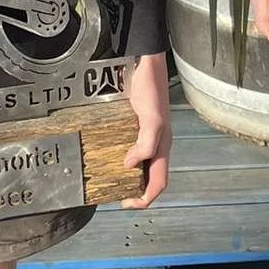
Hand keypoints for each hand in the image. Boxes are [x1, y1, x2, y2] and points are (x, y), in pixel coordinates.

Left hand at [121, 50, 172, 208]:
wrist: (145, 65)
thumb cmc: (151, 90)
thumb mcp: (152, 118)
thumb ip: (146, 144)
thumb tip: (130, 165)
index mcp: (163, 147)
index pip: (159, 183)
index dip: (145, 198)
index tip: (126, 203)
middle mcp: (156, 145)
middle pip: (149, 177)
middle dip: (134, 190)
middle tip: (113, 194)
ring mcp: (145, 136)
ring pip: (139, 165)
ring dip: (126, 176)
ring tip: (107, 179)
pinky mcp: (135, 126)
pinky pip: (129, 149)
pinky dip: (119, 157)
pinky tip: (105, 155)